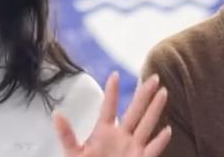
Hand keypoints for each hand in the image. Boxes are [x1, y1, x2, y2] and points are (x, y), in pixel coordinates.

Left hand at [53, 72, 170, 156]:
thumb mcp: (73, 153)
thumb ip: (67, 135)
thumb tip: (56, 114)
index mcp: (103, 132)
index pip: (109, 107)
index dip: (111, 92)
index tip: (114, 74)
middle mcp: (121, 136)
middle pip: (135, 111)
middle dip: (144, 94)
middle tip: (154, 77)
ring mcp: (132, 148)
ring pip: (147, 125)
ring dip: (155, 110)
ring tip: (164, 92)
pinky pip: (152, 150)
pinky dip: (160, 141)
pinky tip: (167, 129)